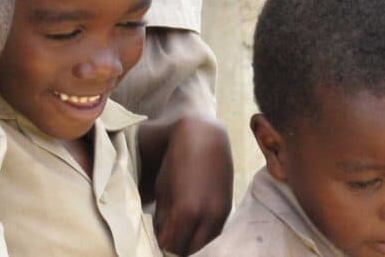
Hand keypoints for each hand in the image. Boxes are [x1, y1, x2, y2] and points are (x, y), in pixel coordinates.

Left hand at [153, 117, 232, 255]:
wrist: (205, 138)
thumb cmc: (177, 161)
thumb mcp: (163, 189)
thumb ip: (163, 218)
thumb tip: (162, 239)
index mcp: (186, 211)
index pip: (172, 246)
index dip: (162, 247)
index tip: (157, 242)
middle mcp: (207, 216)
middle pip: (191, 252)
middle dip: (178, 250)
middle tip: (169, 241)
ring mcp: (221, 214)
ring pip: (206, 246)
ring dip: (193, 245)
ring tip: (180, 235)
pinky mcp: (228, 210)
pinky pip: (216, 234)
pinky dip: (204, 237)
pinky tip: (193, 228)